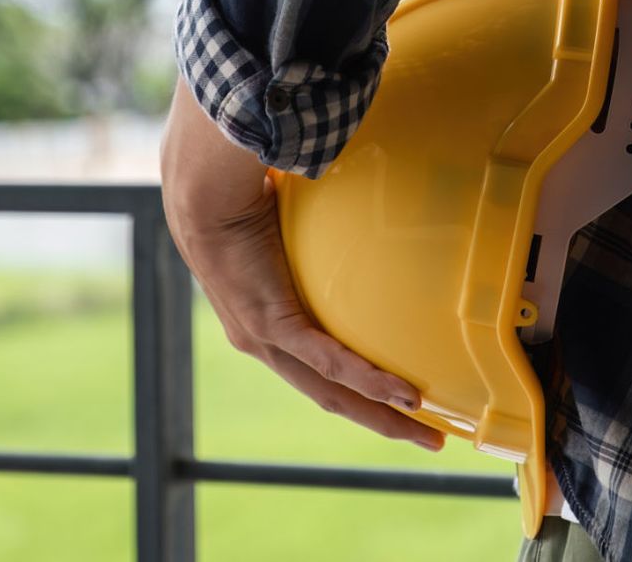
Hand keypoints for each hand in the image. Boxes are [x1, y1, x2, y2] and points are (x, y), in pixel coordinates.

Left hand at [158, 77, 444, 451]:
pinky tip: (404, 393)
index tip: (397, 405)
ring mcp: (263, 337)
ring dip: (381, 414)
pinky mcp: (270, 323)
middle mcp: (260, 341)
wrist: (204, 190)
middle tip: (426, 440)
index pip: (315, 372)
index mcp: (261, 322)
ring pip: (330, 392)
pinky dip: (368, 379)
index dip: (356, 393)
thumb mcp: (289, 226)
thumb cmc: (240, 195)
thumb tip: (362, 201)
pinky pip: (328, 360)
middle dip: (379, 421)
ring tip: (424, 433)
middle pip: (329, 397)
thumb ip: (322, 231)